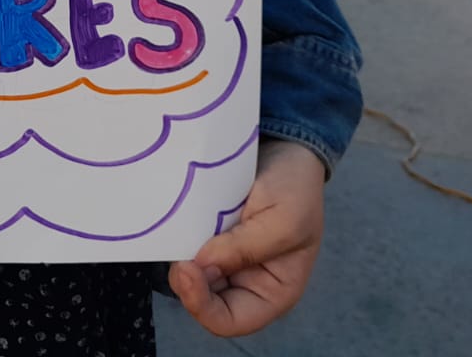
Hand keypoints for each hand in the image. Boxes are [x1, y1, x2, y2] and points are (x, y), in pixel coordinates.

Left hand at [169, 138, 326, 336]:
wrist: (287, 151)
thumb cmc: (296, 189)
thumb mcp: (283, 220)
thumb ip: (246, 248)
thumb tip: (202, 266)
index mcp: (273, 292)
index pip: (231, 321)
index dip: (203, 306)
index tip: (188, 270)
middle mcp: (246, 283)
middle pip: (205, 302)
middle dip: (187, 283)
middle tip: (176, 256)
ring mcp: (225, 261)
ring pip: (192, 276)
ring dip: (180, 261)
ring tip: (175, 238)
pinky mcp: (210, 238)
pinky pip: (188, 248)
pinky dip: (178, 242)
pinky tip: (174, 227)